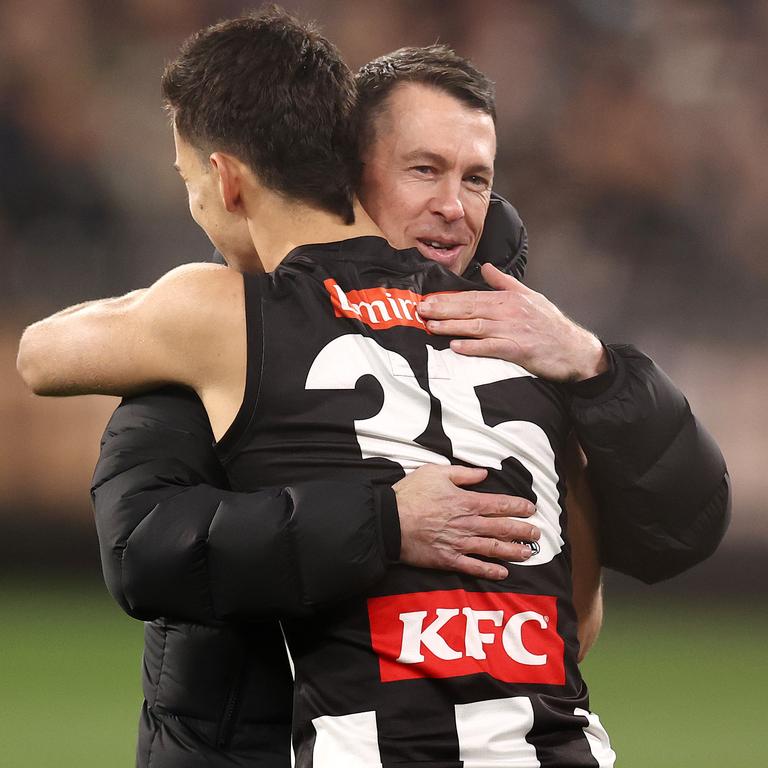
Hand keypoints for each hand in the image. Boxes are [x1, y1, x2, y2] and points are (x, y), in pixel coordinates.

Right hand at [393, 464, 539, 579]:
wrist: (389, 522)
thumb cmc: (410, 495)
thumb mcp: (435, 473)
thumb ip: (462, 473)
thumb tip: (483, 474)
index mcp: (465, 502)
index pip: (499, 504)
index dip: (517, 506)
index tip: (531, 508)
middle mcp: (467, 524)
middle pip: (501, 528)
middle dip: (522, 530)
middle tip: (536, 534)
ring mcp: (459, 543)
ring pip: (492, 548)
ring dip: (513, 550)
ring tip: (528, 553)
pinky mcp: (448, 559)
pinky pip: (474, 567)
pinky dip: (490, 570)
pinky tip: (503, 572)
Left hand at [418, 263, 607, 381]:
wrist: (575, 350)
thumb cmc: (551, 326)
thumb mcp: (530, 296)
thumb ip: (504, 282)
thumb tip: (486, 267)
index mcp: (509, 299)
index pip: (472, 296)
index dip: (448, 298)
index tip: (428, 299)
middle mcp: (508, 312)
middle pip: (469, 309)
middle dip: (443, 309)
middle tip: (421, 310)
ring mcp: (512, 331)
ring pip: (475, 327)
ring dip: (451, 327)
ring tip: (430, 326)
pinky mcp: (518, 350)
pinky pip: (490, 348)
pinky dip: (472, 347)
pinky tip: (456, 347)